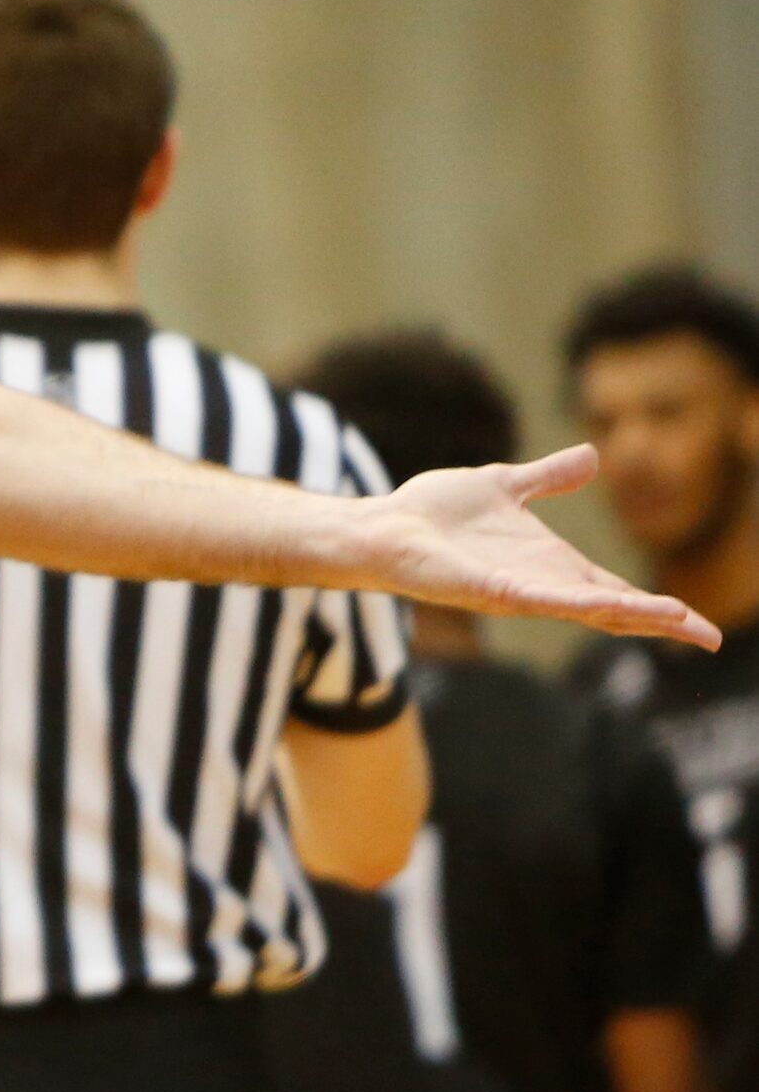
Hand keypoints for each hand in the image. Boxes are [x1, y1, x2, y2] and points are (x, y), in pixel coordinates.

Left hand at [361, 445, 719, 646]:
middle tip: (707, 635)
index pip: (614, 590)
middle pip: (612, 609)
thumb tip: (594, 456)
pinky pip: (541, 600)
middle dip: (659, 622)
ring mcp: (517, 591)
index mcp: (549, 564)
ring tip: (679, 621)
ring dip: (631, 615)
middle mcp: (540, 584)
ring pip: (586, 609)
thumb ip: (548, 477)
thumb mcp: (506, 486)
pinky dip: (576, 603)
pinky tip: (607, 606)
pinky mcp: (490, 591)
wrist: (384, 523)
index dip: (656, 607)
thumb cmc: (434, 512)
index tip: (699, 623)